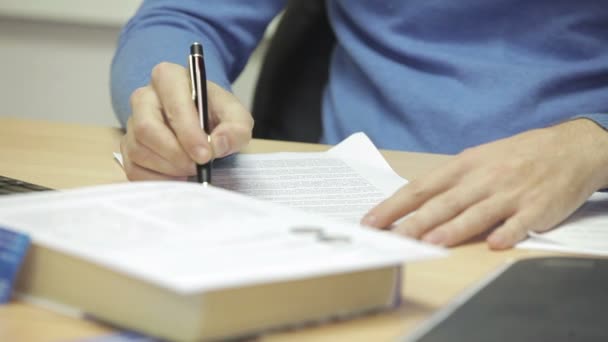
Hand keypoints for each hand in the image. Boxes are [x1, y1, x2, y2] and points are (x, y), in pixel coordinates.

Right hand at [120, 62, 252, 179]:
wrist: (205, 126)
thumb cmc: (216, 115)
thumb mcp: (236, 117)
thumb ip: (236, 128)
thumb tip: (218, 144)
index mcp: (169, 78)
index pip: (172, 104)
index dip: (188, 133)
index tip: (205, 155)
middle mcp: (144, 97)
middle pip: (145, 128)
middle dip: (174, 154)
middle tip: (197, 167)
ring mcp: (132, 123)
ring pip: (138, 151)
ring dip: (169, 168)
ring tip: (192, 169)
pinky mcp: (127, 148)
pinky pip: (133, 169)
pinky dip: (158, 180)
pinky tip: (178, 178)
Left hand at [362, 119, 607, 248]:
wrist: (570, 147)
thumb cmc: (516, 156)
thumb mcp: (479, 159)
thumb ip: (450, 182)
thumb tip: (414, 204)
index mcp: (464, 166)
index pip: (421, 187)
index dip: (395, 205)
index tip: (372, 221)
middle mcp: (483, 179)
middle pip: (443, 203)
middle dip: (415, 222)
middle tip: (393, 237)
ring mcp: (510, 193)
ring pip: (476, 213)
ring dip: (453, 229)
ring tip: (431, 243)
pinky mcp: (536, 207)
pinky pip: (520, 222)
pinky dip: (507, 232)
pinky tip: (495, 243)